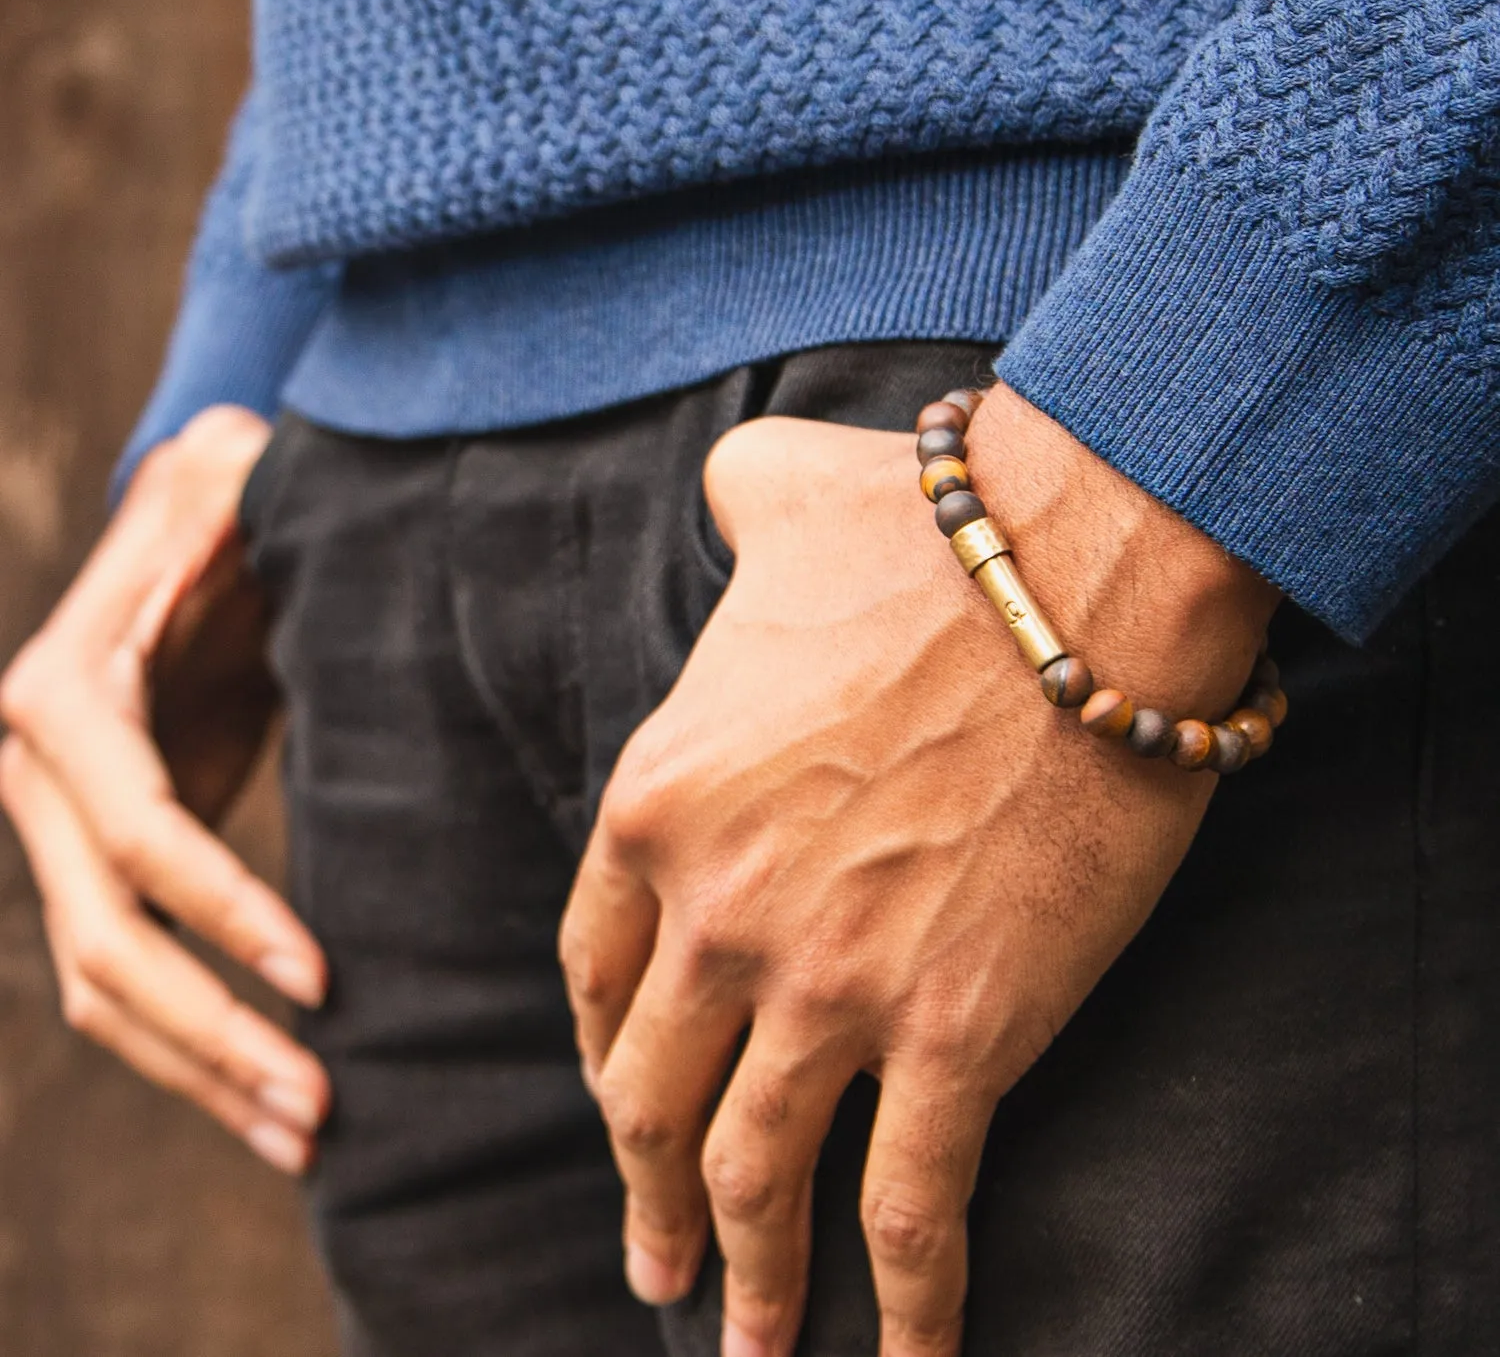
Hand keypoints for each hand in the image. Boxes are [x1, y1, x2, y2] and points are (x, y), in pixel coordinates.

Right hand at [0, 406, 329, 1174]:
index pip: (143, 830)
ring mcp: (54, 825)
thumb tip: (258, 509)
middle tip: (319, 1105)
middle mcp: (35, 771)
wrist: (189, 534)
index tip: (322, 978)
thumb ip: (237, 503)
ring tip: (307, 1132)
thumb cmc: (230, 503)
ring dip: (199, 1068)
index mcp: (66, 693)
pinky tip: (263, 1093)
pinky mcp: (95, 859)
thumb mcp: (233, 484)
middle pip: (106, 940)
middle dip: (211, 1031)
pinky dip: (188, 1040)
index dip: (225, 909)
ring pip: (102, 984)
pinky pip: (124, 969)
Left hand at [559, 384, 1277, 1356]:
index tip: (622, 1101)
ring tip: (745, 1344)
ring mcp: (830, 986)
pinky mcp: (955, 1033)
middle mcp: (719, 912)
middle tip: (658, 1262)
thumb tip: (726, 489)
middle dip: (646, 1195)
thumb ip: (725, 504)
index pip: (595, 972)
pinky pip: (912, 1209)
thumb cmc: (927, 531)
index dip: (601, 1053)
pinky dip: (908, 1308)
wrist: (1078, 576)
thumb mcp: (774, 494)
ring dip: (748, 1277)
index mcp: (658, 804)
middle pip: (649, 1096)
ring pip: (756, 1174)